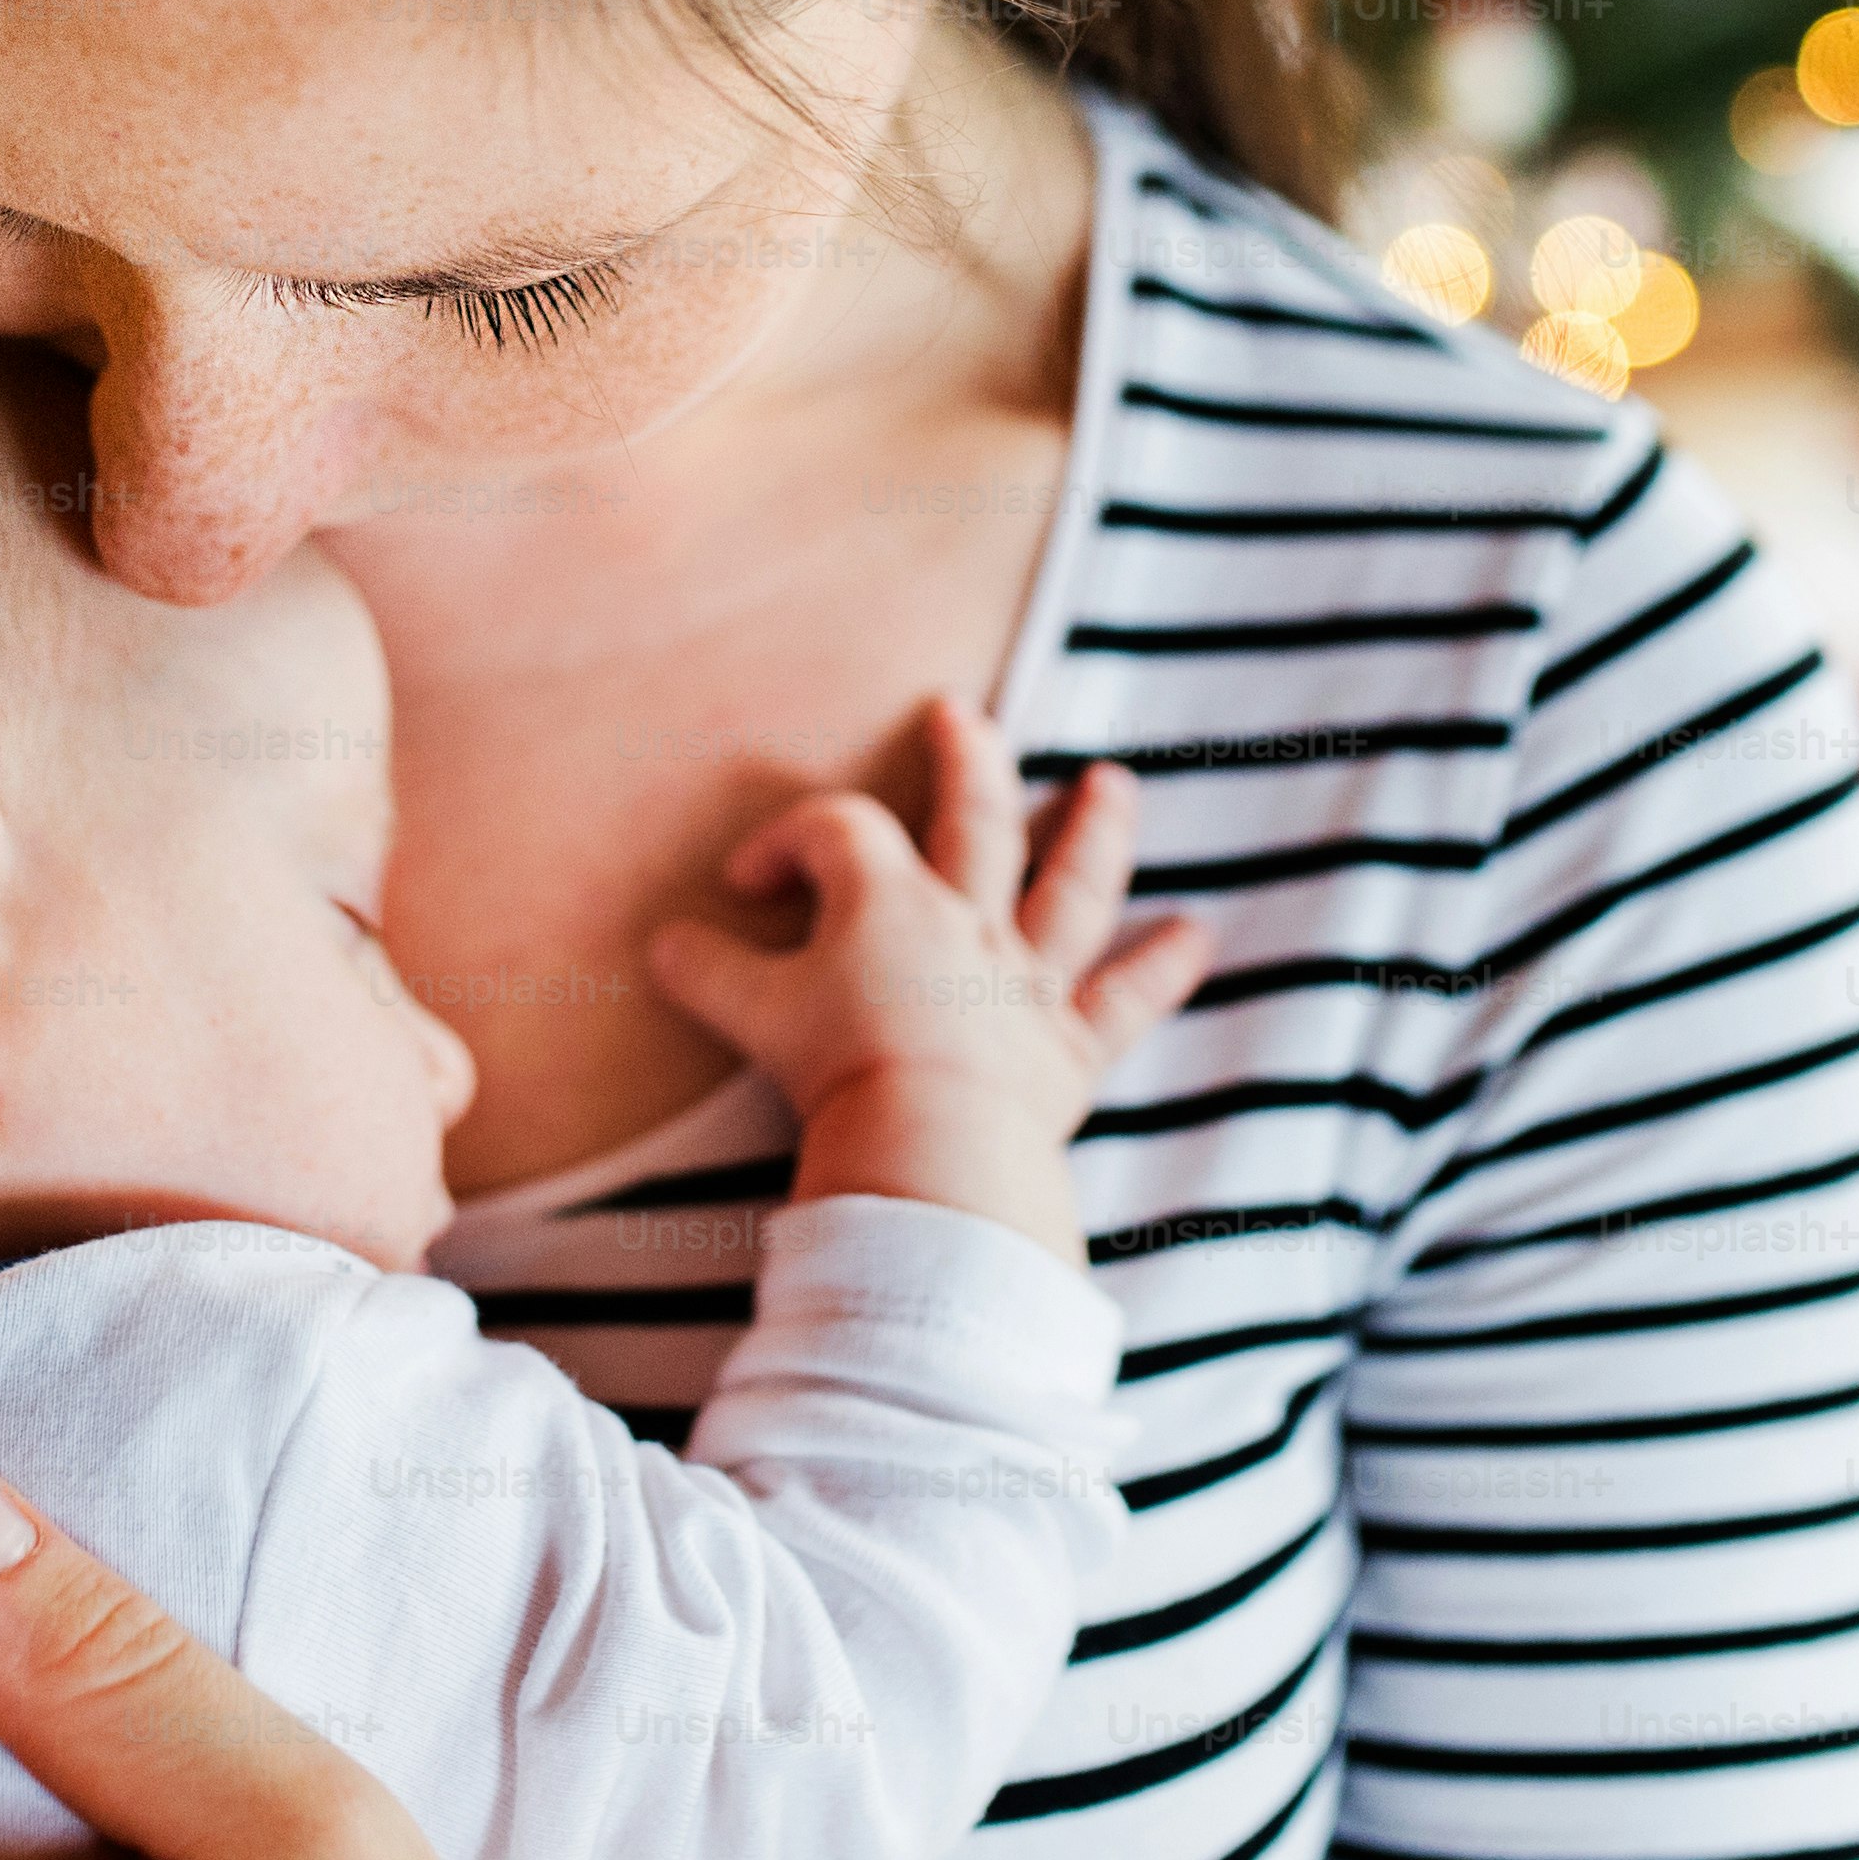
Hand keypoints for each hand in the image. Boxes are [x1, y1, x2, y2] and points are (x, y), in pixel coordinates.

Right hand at [643, 695, 1209, 1257]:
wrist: (926, 1146)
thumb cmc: (835, 1068)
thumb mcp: (747, 1013)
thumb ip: (704, 971)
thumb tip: (662, 944)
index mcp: (888, 901)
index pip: (837, 832)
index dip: (790, 842)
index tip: (751, 886)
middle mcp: (968, 923)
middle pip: (974, 818)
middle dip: (965, 761)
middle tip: (963, 714)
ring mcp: (1026, 982)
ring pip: (1070, 889)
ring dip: (1093, 832)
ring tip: (1114, 782)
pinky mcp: (1068, 1048)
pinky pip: (1123, 1001)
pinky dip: (1161, 969)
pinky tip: (1196, 936)